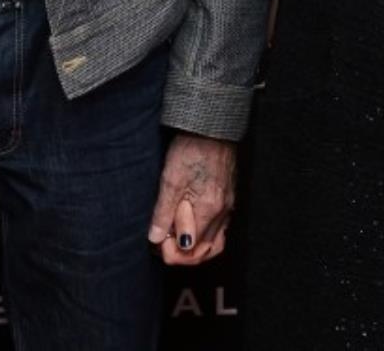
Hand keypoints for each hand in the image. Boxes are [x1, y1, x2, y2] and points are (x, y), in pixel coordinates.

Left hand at [146, 132, 235, 265]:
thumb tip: (155, 238)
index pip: (190, 249)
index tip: (155, 243)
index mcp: (208, 210)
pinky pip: (218, 231)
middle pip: (204, 251)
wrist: (211, 127)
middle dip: (181, 256)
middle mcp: (222, 213)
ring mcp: (227, 207)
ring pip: (214, 244)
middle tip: (160, 246)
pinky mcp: (227, 199)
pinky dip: (203, 238)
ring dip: (193, 250)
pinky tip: (189, 229)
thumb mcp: (170, 179)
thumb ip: (164, 211)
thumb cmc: (190, 149)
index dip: (170, 251)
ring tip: (173, 241)